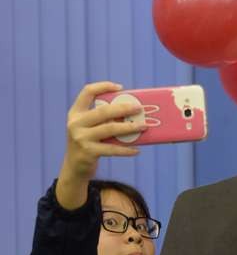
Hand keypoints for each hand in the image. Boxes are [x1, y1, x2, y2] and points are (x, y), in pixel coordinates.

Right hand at [56, 81, 144, 209]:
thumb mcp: (90, 128)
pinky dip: (126, 149)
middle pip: (103, 111)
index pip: (87, 92)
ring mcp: (80, 138)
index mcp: (76, 113)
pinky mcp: (88, 152)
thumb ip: (103, 120)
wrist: (74, 168)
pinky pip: (112, 149)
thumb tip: (133, 113)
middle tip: (139, 108)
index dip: (103, 86)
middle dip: (123, 108)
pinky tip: (137, 150)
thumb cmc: (89, 143)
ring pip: (110, 129)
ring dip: (129, 127)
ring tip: (144, 126)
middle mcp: (75, 123)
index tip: (121, 87)